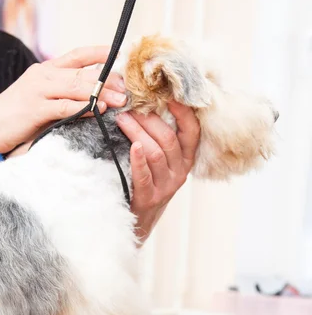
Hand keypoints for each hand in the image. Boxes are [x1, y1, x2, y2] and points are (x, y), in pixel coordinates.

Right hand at [0, 46, 126, 156]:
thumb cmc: (13, 119)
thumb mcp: (38, 101)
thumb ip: (59, 97)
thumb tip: (88, 100)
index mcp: (44, 71)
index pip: (76, 56)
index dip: (98, 55)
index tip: (118, 56)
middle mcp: (42, 75)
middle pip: (81, 73)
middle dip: (107, 80)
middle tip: (127, 89)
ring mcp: (38, 90)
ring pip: (76, 87)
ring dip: (101, 93)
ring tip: (120, 101)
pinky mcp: (35, 108)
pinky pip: (65, 106)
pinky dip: (83, 107)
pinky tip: (98, 110)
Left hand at [116, 102, 199, 242]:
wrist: (139, 220)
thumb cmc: (148, 182)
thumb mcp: (163, 162)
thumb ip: (162, 137)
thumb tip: (149, 102)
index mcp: (186, 159)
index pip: (192, 131)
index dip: (183, 111)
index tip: (169, 94)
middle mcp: (180, 172)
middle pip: (168, 139)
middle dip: (149, 119)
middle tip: (132, 105)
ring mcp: (165, 186)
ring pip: (155, 153)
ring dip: (138, 132)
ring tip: (122, 118)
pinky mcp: (149, 198)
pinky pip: (144, 175)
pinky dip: (138, 159)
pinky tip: (132, 146)